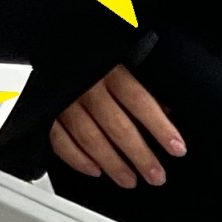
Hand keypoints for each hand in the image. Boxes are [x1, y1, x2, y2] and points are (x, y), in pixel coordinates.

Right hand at [47, 64, 184, 187]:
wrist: (52, 40)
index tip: (177, 148)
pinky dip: (77, 159)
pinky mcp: (45, 112)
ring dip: (112, 163)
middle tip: (156, 175)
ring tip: (129, 180)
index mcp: (110, 68)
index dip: (160, 127)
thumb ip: (143, 85)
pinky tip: (95, 171)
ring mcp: (64, 100)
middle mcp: (86, 85)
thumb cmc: (93, 52)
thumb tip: (167, 112)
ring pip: (90, 138)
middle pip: (117, 126)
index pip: (140, 101)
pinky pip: (59, 141)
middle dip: (140, 155)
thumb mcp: (122, 58)